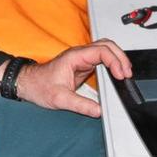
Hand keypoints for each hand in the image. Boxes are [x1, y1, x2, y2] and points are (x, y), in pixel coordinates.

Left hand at [10, 39, 131, 117]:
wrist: (28, 84)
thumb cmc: (40, 86)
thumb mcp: (60, 99)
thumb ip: (80, 105)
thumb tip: (98, 110)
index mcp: (75, 56)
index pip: (101, 51)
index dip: (115, 61)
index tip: (121, 74)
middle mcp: (80, 54)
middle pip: (107, 45)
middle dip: (120, 57)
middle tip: (128, 73)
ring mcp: (82, 59)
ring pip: (106, 50)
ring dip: (118, 58)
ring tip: (126, 72)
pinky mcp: (83, 65)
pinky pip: (102, 59)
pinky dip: (112, 63)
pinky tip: (116, 73)